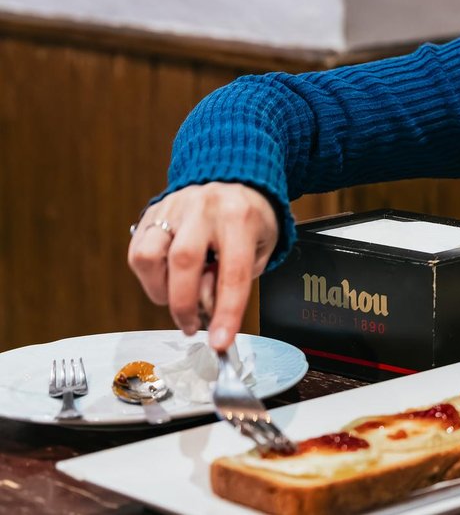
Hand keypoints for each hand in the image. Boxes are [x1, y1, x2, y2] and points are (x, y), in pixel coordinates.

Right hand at [127, 183, 278, 351]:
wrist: (235, 177)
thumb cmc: (250, 218)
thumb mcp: (262, 246)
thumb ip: (238, 276)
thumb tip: (209, 307)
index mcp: (239, 217)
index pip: (232, 271)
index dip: (226, 311)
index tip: (219, 342)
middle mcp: (204, 208)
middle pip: (184, 262)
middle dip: (184, 306)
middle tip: (191, 325)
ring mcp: (174, 208)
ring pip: (149, 256)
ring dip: (160, 290)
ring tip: (177, 297)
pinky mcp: (152, 213)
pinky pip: (138, 252)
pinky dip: (148, 277)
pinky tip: (167, 279)